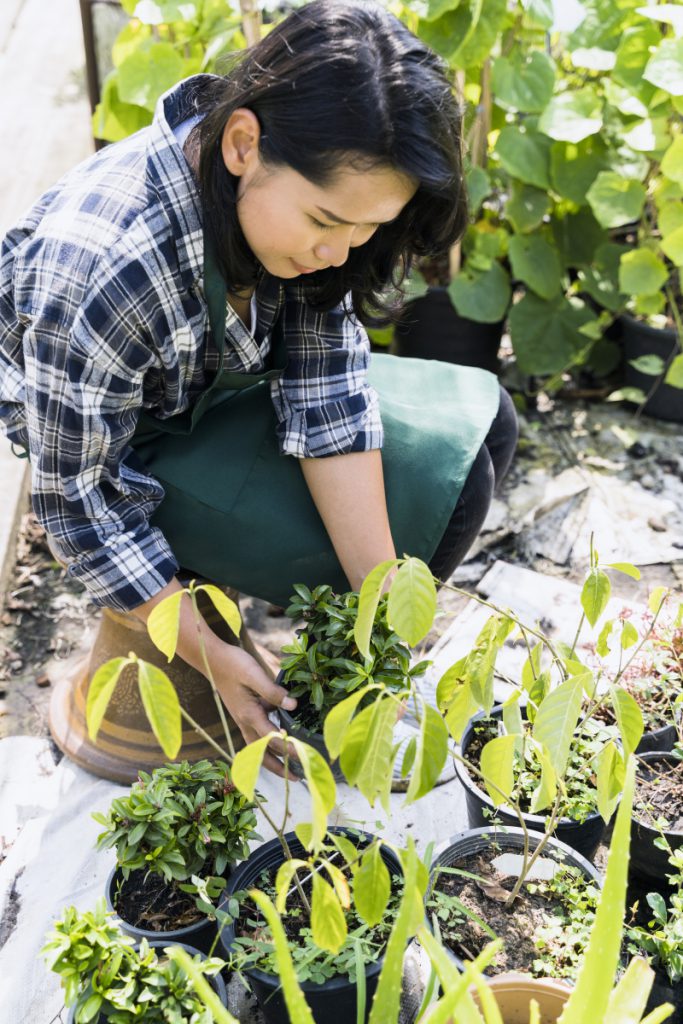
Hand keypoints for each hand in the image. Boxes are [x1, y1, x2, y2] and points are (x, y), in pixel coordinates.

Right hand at [210, 644, 297, 778]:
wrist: (213, 659)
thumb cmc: (234, 665)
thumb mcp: (254, 674)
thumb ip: (273, 691)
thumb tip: (293, 704)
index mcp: (249, 715)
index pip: (273, 739)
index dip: (290, 750)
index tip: (306, 757)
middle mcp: (245, 721)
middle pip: (261, 753)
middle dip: (278, 767)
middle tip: (296, 778)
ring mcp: (243, 718)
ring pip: (258, 746)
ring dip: (272, 758)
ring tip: (289, 766)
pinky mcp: (244, 713)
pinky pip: (257, 734)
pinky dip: (267, 742)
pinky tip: (281, 736)